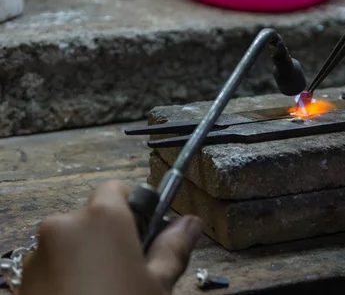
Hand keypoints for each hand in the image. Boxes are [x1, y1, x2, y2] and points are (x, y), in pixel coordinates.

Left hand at [19, 180, 202, 294]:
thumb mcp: (157, 284)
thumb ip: (174, 247)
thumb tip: (191, 222)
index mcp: (102, 218)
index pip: (119, 189)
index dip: (136, 208)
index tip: (147, 233)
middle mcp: (64, 227)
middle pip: (95, 217)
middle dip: (113, 238)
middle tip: (133, 271)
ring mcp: (38, 255)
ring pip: (73, 243)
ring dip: (89, 258)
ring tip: (107, 292)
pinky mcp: (23, 280)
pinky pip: (53, 266)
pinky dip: (68, 277)